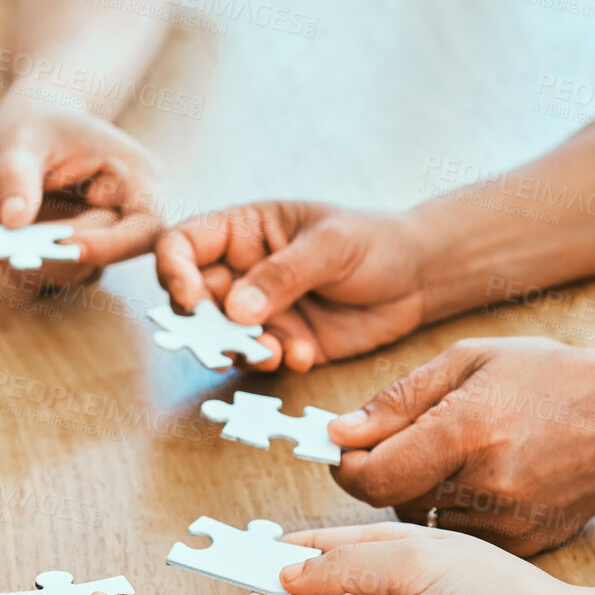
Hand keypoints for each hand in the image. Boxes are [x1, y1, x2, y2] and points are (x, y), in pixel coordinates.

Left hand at [0, 92, 161, 287]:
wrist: (32, 127)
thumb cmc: (36, 122)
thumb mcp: (22, 137)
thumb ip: (18, 175)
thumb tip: (14, 220)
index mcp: (135, 178)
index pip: (142, 228)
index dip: (112, 245)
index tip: (69, 246)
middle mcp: (122, 215)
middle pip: (98, 255)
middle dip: (45, 256)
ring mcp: (94, 238)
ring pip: (66, 269)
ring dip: (20, 259)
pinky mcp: (65, 251)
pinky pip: (42, 266)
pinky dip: (8, 255)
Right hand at [155, 202, 430, 369]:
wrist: (420, 277)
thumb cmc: (374, 241)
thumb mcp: (329, 246)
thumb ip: (282, 275)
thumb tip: (234, 309)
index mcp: (243, 231)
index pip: (182, 245)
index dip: (174, 272)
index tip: (192, 301)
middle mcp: (241, 272)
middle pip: (193, 300)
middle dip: (205, 325)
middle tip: (231, 339)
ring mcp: (260, 310)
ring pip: (222, 337)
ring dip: (239, 350)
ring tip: (273, 352)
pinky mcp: (283, 342)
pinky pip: (261, 359)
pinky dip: (277, 362)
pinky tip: (305, 355)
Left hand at [329, 338, 594, 553]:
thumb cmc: (549, 378)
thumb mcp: (468, 361)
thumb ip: (397, 400)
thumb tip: (339, 433)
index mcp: (469, 430)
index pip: (375, 475)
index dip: (348, 467)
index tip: (347, 450)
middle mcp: (488, 483)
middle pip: (394, 497)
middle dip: (383, 471)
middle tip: (406, 441)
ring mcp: (508, 520)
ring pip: (421, 517)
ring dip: (417, 490)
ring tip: (452, 454)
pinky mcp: (522, 543)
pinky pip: (456, 533)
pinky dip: (452, 508)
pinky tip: (479, 477)